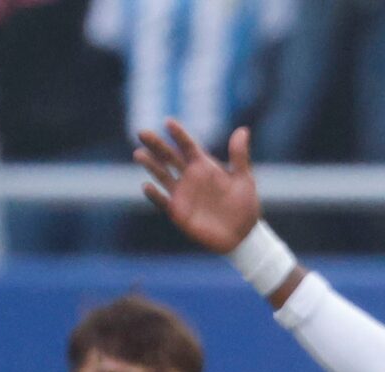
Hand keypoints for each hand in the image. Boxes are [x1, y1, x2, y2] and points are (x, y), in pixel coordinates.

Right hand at [134, 120, 260, 253]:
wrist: (243, 236)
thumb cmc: (245, 206)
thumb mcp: (244, 179)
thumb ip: (239, 156)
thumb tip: (243, 130)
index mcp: (204, 166)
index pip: (187, 146)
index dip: (178, 134)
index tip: (168, 122)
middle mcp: (189, 177)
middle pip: (169, 157)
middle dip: (156, 145)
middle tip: (142, 133)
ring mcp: (182, 194)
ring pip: (162, 175)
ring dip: (151, 165)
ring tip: (139, 154)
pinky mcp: (178, 212)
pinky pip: (163, 202)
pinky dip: (155, 195)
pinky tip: (147, 186)